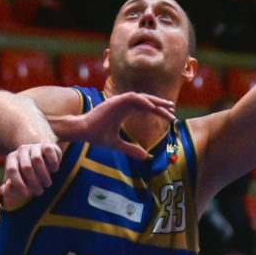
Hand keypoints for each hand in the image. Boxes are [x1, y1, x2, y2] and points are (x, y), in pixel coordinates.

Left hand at [1, 141, 61, 197]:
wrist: (42, 159)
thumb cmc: (26, 176)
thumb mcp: (17, 183)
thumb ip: (8, 189)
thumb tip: (6, 187)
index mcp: (11, 158)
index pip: (12, 170)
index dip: (18, 183)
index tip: (26, 194)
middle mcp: (21, 150)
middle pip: (26, 167)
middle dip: (33, 182)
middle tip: (39, 192)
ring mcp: (34, 146)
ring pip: (37, 160)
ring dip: (44, 175)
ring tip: (47, 184)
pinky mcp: (46, 145)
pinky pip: (49, 151)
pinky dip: (52, 162)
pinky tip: (54, 170)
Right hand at [52, 92, 175, 159]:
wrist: (82, 132)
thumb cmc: (96, 136)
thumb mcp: (118, 144)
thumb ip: (131, 149)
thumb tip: (145, 156)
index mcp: (124, 111)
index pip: (145, 107)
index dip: (157, 110)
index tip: (170, 116)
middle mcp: (123, 104)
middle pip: (146, 100)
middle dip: (160, 104)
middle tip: (173, 109)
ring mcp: (118, 101)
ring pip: (141, 97)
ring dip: (154, 101)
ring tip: (166, 107)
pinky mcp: (114, 101)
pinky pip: (132, 97)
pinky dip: (142, 100)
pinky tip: (151, 106)